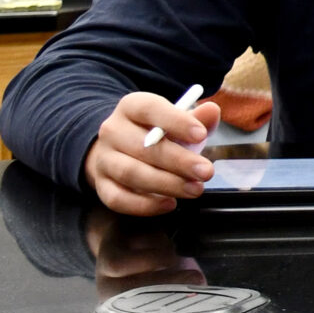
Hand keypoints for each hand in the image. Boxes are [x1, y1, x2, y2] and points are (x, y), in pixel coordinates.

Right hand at [81, 91, 222, 216]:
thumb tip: (212, 111)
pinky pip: (117, 198)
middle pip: (143, 146)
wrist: (119, 151)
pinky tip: (169, 204)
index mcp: (131, 107)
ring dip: (165, 184)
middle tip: (206, 172)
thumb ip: (197, 118)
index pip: (149, 109)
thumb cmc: (157, 135)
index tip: (201, 135)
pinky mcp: (101, 185)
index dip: (175, 121)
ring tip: (194, 189)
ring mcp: (104, 159)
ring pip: (130, 173)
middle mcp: (112, 131)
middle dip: (178, 161)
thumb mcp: (178, 122)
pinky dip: (144, 205)